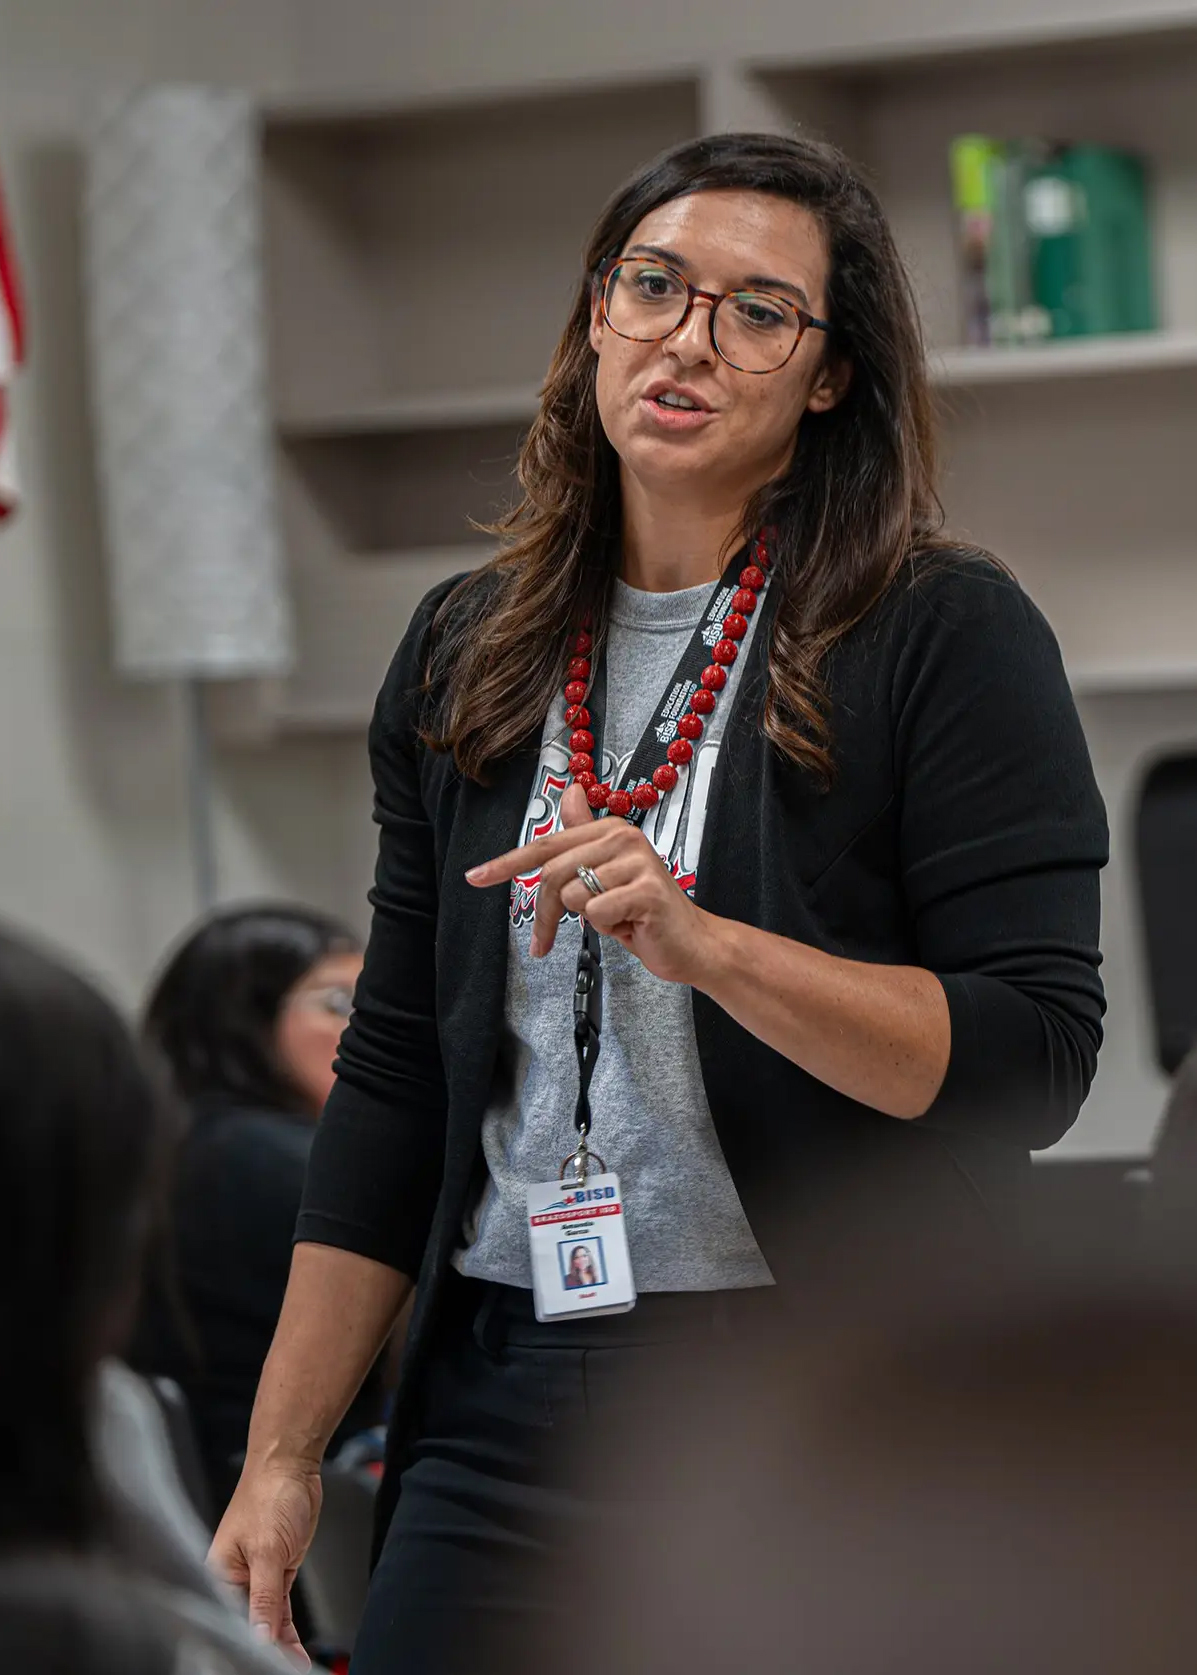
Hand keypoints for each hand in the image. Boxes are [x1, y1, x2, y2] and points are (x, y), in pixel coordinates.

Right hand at [208, 1458, 322, 1669]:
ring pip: (264, 1621)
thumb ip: (264, 1599)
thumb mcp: (268, 1552)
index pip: (225, 1621)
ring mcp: (256, 1575)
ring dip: (277, 1646)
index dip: (240, 1646)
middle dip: (259, 1650)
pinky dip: (286, 1631)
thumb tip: (259, 1638)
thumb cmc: (270, 1493)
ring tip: (292, 1669)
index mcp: (217, 1572)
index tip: (255, 1665)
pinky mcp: (276, 1571)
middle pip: (244, 1625)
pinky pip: (278, 1610)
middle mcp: (232, 1578)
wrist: (292, 1464)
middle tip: (278, 1671)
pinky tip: (295, 1652)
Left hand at [466, 782, 718, 984]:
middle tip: (550, 938)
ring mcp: (637, 862)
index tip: (475, 877)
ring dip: (589, 919)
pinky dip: (609, 927)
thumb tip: (571, 793)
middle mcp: (623, 837)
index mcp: (610, 830)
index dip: (506, 863)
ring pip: (574, 896)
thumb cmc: (643, 912)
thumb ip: (582, 840)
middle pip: (554, 873)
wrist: (692, 943)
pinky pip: (597, 913)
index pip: (546, 845)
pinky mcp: (647, 890)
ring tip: (617, 918)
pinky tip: (631, 924)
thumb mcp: (605, 875)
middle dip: (548, 913)